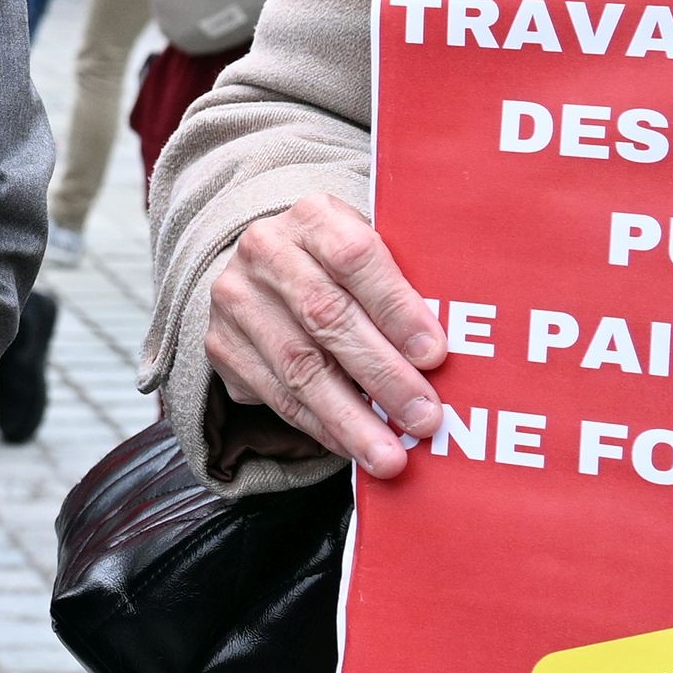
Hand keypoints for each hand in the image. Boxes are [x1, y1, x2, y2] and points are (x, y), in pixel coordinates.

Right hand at [202, 194, 448, 475]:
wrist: (268, 265)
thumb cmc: (345, 267)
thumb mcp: (375, 252)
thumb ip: (407, 287)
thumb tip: (450, 360)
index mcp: (313, 216)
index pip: (355, 257)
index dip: (396, 308)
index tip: (436, 355)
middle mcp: (265, 250)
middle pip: (325, 316)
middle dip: (381, 374)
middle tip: (424, 419)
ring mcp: (236, 298)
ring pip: (297, 365)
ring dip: (349, 417)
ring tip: (389, 455)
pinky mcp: (221, 344)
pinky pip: (274, 395)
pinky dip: (319, 427)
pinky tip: (351, 446)